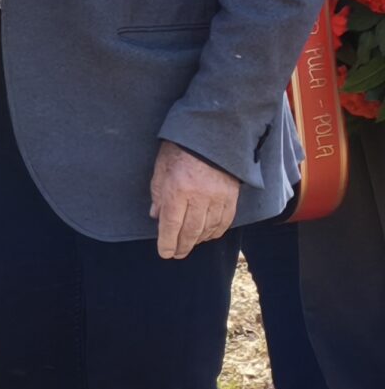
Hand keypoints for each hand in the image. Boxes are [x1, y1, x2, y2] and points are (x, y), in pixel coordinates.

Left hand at [151, 141, 240, 259]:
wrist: (212, 134)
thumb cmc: (180, 149)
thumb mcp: (161, 168)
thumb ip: (158, 194)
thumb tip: (157, 217)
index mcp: (178, 189)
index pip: (171, 224)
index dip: (167, 242)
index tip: (165, 253)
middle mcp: (200, 197)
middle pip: (190, 230)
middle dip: (182, 245)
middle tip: (176, 254)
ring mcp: (218, 198)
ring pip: (208, 229)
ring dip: (198, 241)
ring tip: (189, 245)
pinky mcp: (232, 197)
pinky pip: (224, 221)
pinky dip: (215, 232)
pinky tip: (208, 236)